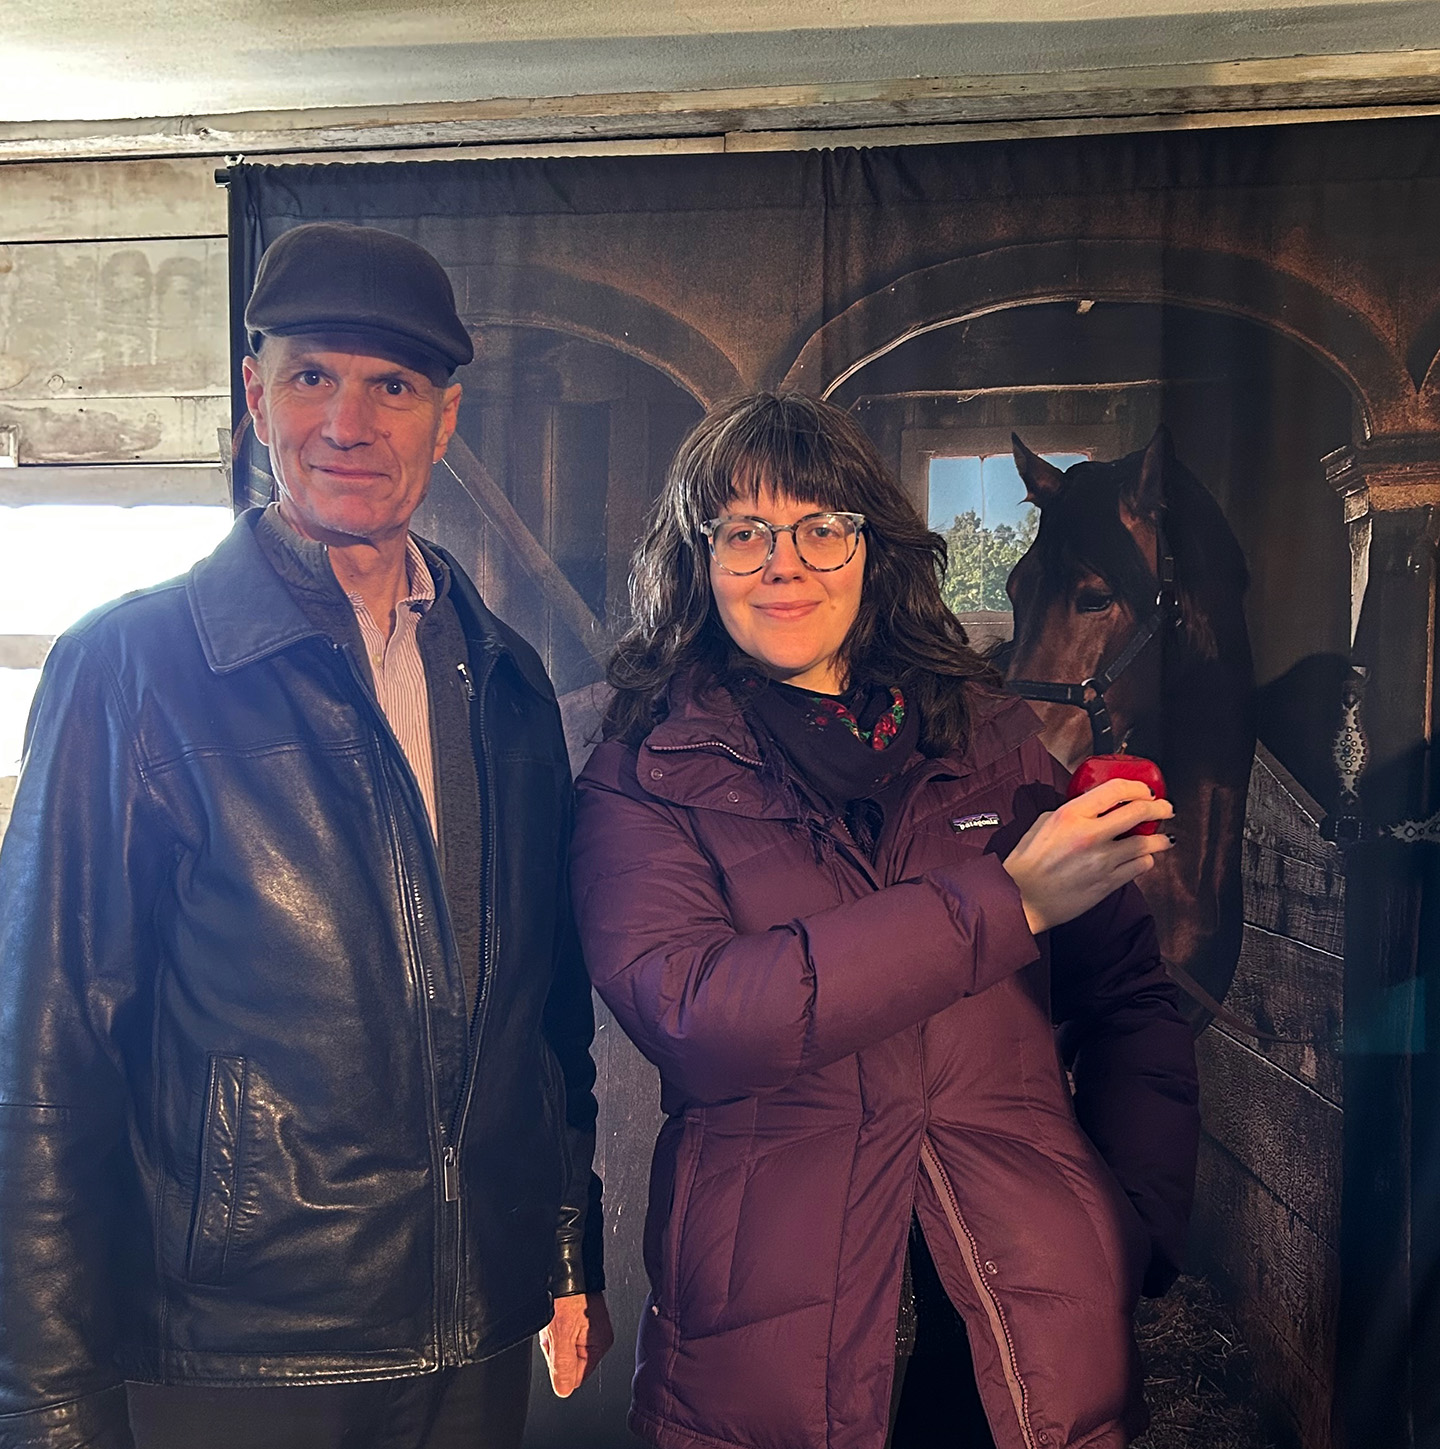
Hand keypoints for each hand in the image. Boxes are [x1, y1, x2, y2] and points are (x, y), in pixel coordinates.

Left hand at [540, 1291, 613, 1397]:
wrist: (566, 1270)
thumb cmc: (567, 1296)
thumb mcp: (561, 1334)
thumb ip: (563, 1365)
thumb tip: (563, 1390)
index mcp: (599, 1346)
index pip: (576, 1378)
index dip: (561, 1366)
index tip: (556, 1348)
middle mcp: (598, 1339)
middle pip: (570, 1363)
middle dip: (556, 1351)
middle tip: (554, 1331)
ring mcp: (591, 1329)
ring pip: (565, 1349)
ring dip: (555, 1338)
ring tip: (555, 1320)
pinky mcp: (583, 1319)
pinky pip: (565, 1335)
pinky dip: (557, 1328)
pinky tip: (556, 1316)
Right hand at [1002, 777, 1173, 933]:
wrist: (1021, 898)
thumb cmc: (1027, 862)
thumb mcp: (1044, 823)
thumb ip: (1071, 812)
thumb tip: (1095, 809)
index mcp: (1071, 814)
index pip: (1116, 790)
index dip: (1138, 787)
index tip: (1145, 791)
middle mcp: (1090, 834)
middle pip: (1139, 812)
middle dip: (1160, 808)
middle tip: (1165, 809)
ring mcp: (1102, 860)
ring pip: (1146, 843)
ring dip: (1160, 839)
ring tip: (1164, 838)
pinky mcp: (1108, 883)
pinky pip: (1139, 867)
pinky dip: (1145, 860)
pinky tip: (1143, 859)